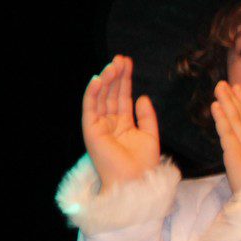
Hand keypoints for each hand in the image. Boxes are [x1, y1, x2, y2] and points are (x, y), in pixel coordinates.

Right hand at [82, 55, 160, 190]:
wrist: (136, 182)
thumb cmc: (143, 164)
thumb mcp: (150, 135)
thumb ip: (146, 116)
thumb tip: (142, 96)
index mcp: (122, 125)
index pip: (122, 97)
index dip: (125, 80)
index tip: (128, 62)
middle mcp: (109, 124)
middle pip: (111, 95)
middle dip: (115, 76)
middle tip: (120, 58)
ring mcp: (99, 127)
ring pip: (100, 98)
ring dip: (106, 80)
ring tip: (113, 65)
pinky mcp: (91, 131)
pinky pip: (90, 108)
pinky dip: (93, 93)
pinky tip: (99, 79)